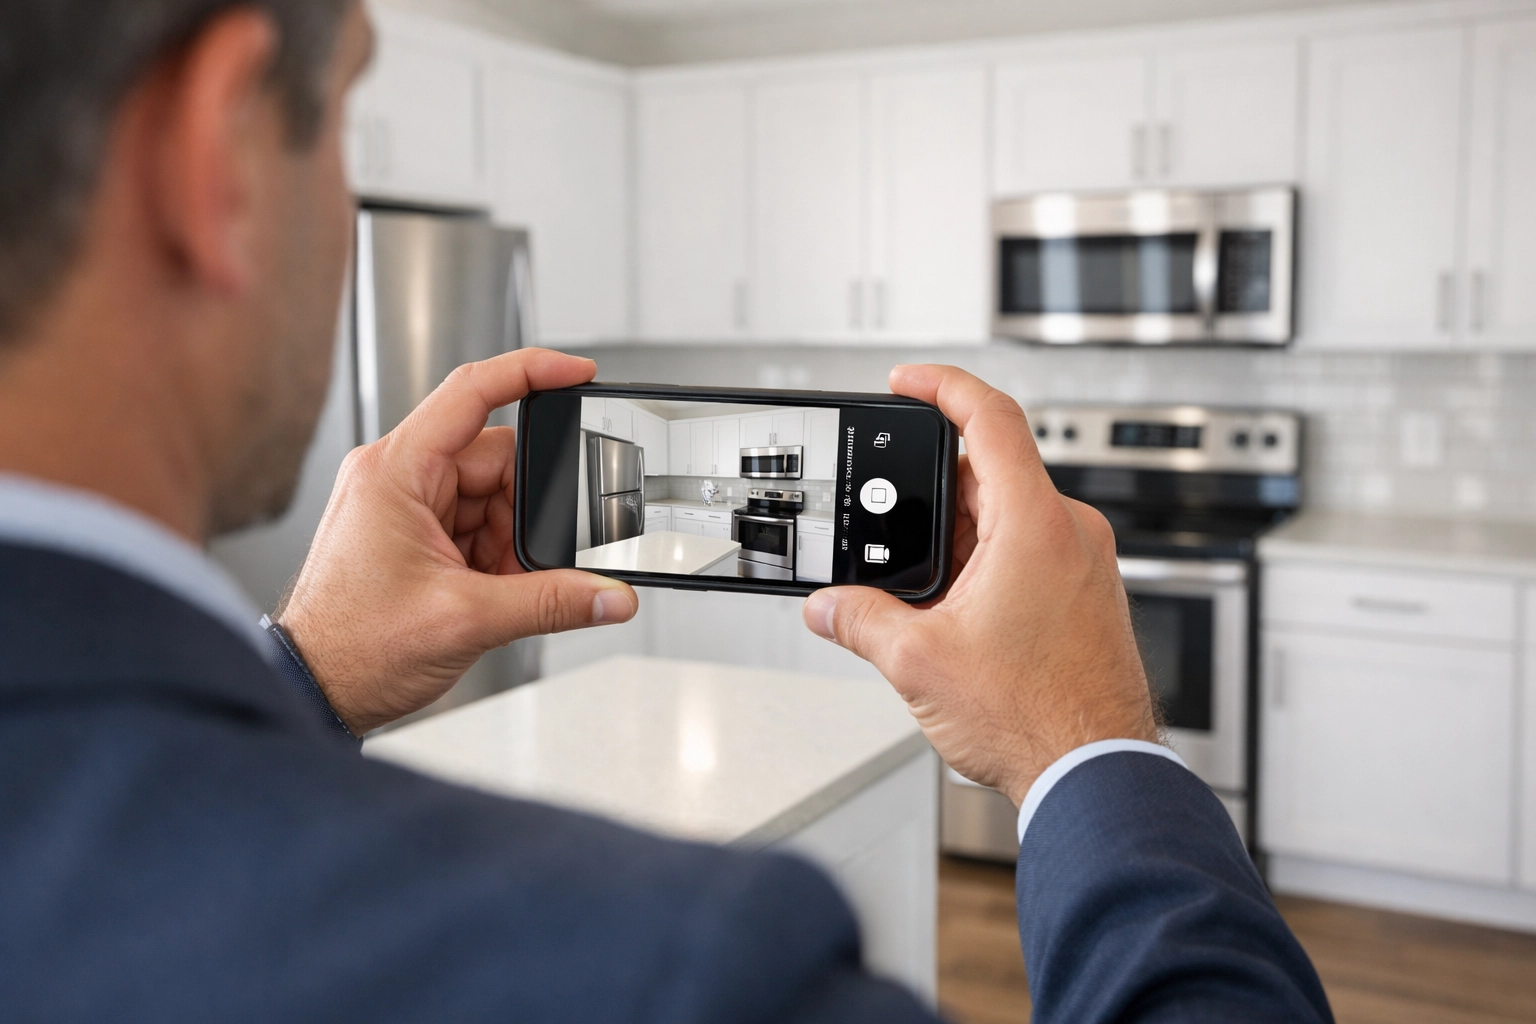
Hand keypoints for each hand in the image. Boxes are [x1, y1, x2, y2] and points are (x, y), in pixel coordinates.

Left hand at [277, 349, 636, 735]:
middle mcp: (398, 479)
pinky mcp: (414, 535)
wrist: (313, 691)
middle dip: (527, 510)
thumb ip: (552, 603)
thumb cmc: (351, 648)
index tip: (578, 373)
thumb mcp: (468, 621)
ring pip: (491, 498)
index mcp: (396, 471)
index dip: (532, 371)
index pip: (472, 392)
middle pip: (495, 460)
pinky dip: (497, 559)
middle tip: (530, 558)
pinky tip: (491, 592)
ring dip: (510, 542)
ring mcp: (405, 507)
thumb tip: (609, 595)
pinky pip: (477, 527)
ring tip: (499, 588)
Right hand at [802, 366, 1156, 806]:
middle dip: (931, 490)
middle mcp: (1072, 533)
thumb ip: (861, 619)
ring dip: (958, 536)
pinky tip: (954, 611)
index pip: (990, 417)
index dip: (941, 387)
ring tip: (920, 588)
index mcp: (1036, 524)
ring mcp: (1086, 565)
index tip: (906, 383)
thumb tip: (829, 606)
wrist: (1097, 772)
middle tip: (888, 519)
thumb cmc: (1039, 718)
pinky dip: (986, 563)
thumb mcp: (918, 661)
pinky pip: (1029, 553)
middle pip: (991, 471)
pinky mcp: (1087, 597)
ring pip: (1008, 517)